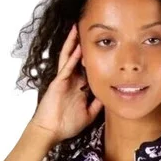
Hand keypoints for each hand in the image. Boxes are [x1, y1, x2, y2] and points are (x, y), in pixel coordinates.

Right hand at [29, 24, 102, 143]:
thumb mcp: (89, 115)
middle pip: (78, 60)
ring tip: (77, 29)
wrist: (51, 131)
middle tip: (91, 32)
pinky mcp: (58, 83)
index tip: (106, 49)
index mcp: (79, 89)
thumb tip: (109, 97)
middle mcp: (72, 82)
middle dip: (83, 46)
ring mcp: (64, 81)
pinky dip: (71, 58)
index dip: (96, 60)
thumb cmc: (66, 125)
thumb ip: (98, 105)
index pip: (88, 71)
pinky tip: (76, 48)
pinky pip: (66, 67)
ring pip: (69, 58)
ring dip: (73, 44)